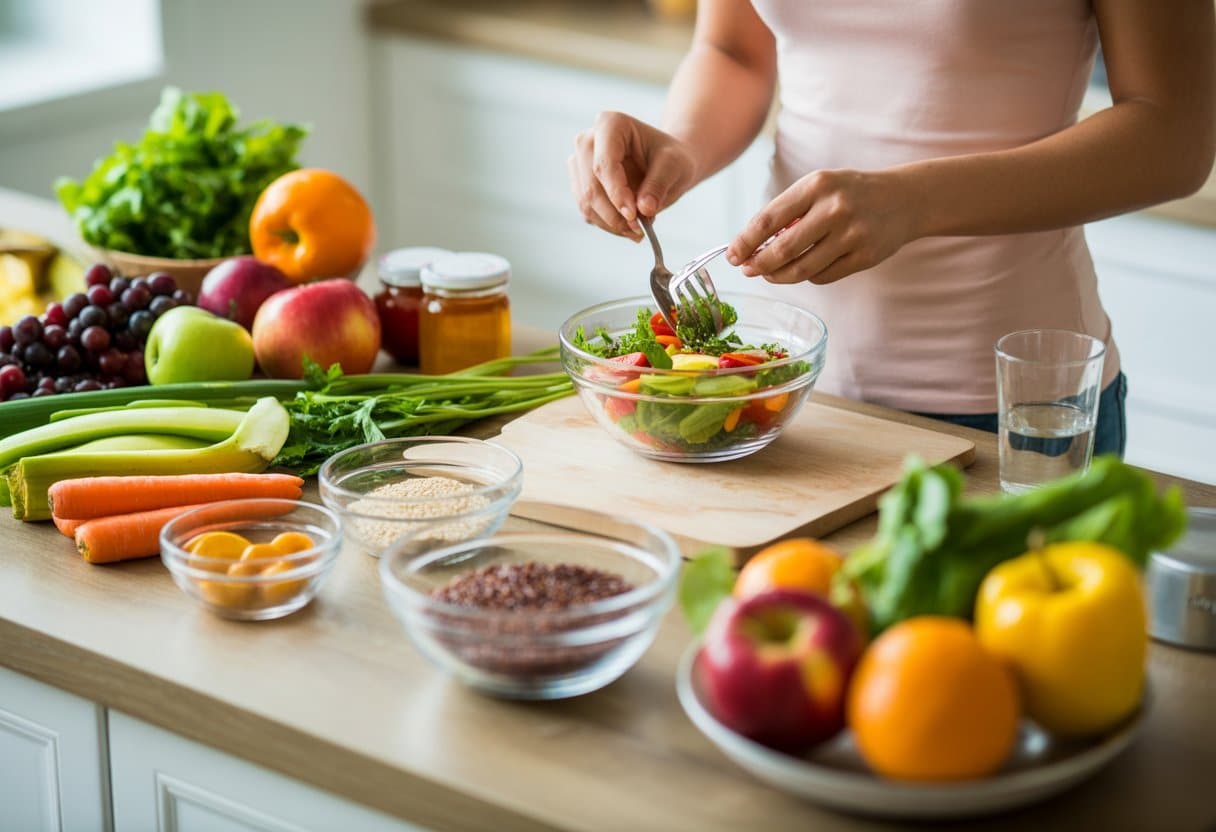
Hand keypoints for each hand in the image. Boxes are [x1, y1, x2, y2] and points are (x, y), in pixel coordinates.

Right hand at [569, 111, 697, 239]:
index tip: (634, 216)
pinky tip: (629, 226)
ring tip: (638, 230)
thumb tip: (644, 209)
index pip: (604, 163)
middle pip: (591, 186)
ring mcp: (580, 164)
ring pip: (586, 203)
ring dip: (611, 224)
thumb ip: (659, 184)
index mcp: (610, 124)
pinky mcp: (580, 185)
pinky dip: (609, 225)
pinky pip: (588, 212)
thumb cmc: (671, 158)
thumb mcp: (675, 166)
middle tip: (638, 230)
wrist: (666, 163)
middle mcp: (588, 141)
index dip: (616, 193)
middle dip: (614, 215)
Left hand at [726, 169, 918, 284]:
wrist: (904, 199)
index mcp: (817, 185)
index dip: (745, 242)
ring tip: (770, 274)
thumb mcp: (819, 188)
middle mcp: (834, 208)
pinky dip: (808, 276)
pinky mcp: (864, 257)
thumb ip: (788, 212)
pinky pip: (823, 277)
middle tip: (748, 270)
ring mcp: (852, 234)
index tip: (732, 255)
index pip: (768, 219)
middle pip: (782, 249)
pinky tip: (805, 269)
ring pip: (801, 269)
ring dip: (779, 276)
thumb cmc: (850, 193)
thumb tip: (751, 245)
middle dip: (758, 264)